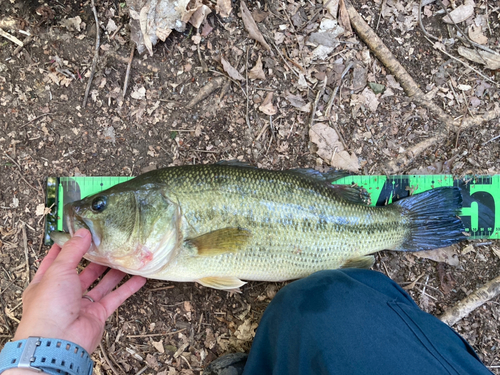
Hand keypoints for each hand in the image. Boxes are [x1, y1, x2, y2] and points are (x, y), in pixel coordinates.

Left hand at [12, 228, 145, 353]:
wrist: (59, 342)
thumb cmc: (49, 307)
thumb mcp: (58, 271)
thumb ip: (73, 250)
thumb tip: (82, 233)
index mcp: (46, 283)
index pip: (56, 260)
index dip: (66, 247)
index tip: (78, 234)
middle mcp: (63, 294)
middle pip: (82, 272)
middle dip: (95, 258)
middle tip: (108, 243)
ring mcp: (81, 305)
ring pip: (101, 284)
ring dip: (113, 271)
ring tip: (125, 256)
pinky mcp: (97, 314)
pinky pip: (115, 297)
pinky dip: (128, 287)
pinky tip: (139, 277)